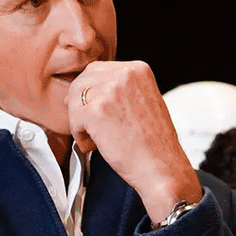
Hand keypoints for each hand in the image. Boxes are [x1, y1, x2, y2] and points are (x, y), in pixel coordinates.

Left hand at [65, 61, 200, 222]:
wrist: (161, 166)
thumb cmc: (155, 142)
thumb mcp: (145, 100)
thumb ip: (122, 89)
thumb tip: (91, 89)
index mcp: (138, 69)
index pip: (98, 70)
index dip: (91, 91)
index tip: (91, 107)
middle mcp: (124, 74)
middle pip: (82, 81)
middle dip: (80, 104)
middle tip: (86, 124)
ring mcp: (109, 91)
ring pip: (74, 100)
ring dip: (79, 121)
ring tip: (96, 138)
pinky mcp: (95, 111)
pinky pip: (73, 120)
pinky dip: (80, 136)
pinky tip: (95, 145)